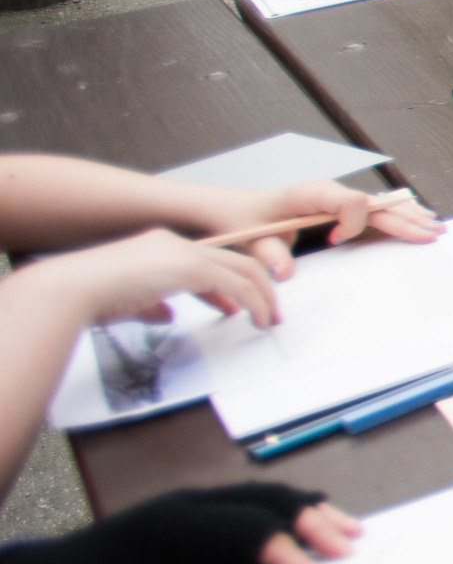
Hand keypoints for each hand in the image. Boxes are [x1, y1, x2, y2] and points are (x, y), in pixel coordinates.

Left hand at [0, 485, 359, 563]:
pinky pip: (256, 505)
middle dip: (309, 521)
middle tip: (347, 547)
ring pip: (265, 497)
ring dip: (309, 511)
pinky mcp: (201, 517)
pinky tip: (318, 523)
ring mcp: (196, 507)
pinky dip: (293, 512)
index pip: (239, 527)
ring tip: (351, 531)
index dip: (278, 549)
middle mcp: (187, 506)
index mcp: (167, 524)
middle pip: (261, 501)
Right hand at [26, 229, 286, 332]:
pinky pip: (238, 284)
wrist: (72, 287)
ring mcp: (185, 252)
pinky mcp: (191, 266)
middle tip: (269, 312)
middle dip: (257, 287)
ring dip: (263, 296)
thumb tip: (167, 315)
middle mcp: (175, 244)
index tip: (238, 307)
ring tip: (270, 319)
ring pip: (244, 270)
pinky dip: (255, 302)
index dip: (227, 286)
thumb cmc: (90, 297)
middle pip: (234, 261)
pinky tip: (258, 319)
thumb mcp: (130, 301)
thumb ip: (153, 305)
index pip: (207, 262)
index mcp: (159, 247)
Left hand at [197, 178, 440, 269]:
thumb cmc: (245, 223)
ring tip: (435, 225)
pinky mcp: (339, 208)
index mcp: (309, 194)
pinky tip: (419, 217)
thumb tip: (283, 271)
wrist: (238, 212)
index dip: (349, 222)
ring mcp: (336, 199)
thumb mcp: (250, 240)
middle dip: (403, 219)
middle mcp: (328, 193)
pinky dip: (398, 214)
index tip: (335, 240)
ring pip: (379, 204)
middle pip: (374, 204)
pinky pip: (374, 209)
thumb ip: (268, 253)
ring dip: (408, 215)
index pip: (347, 201)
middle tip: (430, 232)